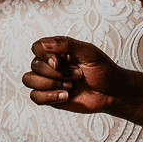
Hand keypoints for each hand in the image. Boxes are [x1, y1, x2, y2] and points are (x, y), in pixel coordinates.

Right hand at [22, 36, 136, 114]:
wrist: (113, 93)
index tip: (58, 62)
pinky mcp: (50, 97)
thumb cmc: (104, 70)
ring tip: (70, 87)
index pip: (37, 47)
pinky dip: (49, 97)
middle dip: (57, 73)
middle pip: (34, 65)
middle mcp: (50, 64)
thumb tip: (44, 44)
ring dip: (51, 84)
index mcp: (58, 51)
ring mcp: (48, 81)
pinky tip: (65, 97)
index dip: (44, 55)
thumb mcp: (89, 52)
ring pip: (29, 80)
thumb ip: (66, 45)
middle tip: (78, 75)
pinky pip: (35, 97)